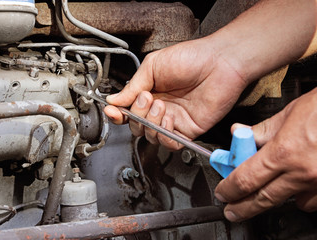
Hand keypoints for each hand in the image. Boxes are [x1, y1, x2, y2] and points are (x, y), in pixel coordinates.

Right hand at [104, 38, 247, 149]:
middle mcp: (160, 108)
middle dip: (137, 115)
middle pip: (136, 126)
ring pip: (151, 136)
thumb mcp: (153, 65)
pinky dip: (164, 135)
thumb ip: (133, 85)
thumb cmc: (192, 57)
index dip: (118, 114)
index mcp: (149, 92)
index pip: (128, 110)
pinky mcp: (188, 130)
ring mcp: (173, 120)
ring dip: (151, 124)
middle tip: (147, 98)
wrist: (220, 62)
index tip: (112, 111)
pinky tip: (168, 120)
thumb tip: (114, 100)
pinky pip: (170, 143)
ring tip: (160, 105)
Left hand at [214, 88, 316, 221]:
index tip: (222, 193)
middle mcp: (302, 172)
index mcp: (284, 151)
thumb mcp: (290, 113)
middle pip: (262, 199)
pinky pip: (312, 200)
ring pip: (289, 202)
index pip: (245, 179)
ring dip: (274, 198)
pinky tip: (295, 186)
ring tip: (264, 192)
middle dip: (242, 208)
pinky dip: (301, 196)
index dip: (229, 189)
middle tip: (233, 211)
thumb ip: (262, 130)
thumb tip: (239, 133)